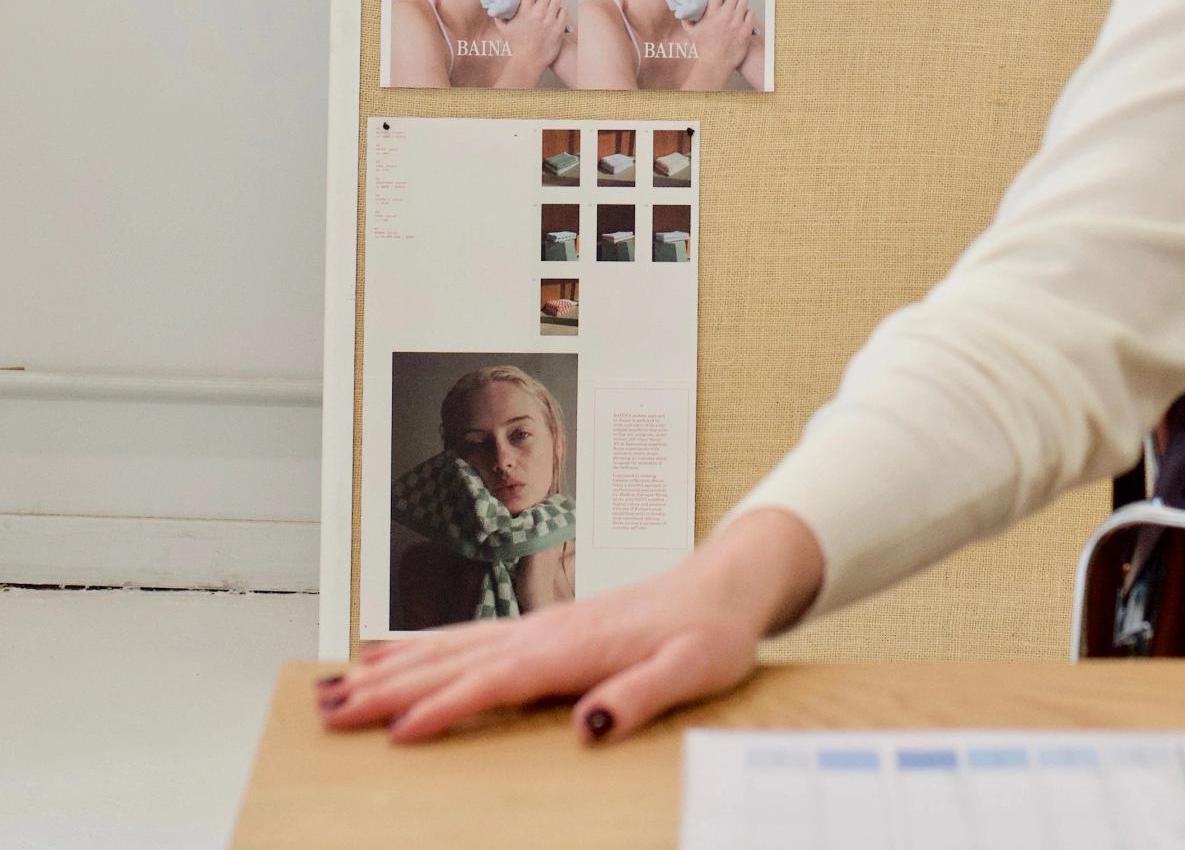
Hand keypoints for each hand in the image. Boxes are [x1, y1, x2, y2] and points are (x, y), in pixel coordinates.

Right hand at [318, 510, 822, 745]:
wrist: (724, 586)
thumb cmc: (712, 634)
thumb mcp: (694, 672)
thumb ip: (641, 696)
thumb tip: (587, 725)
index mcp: (574, 647)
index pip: (494, 681)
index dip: (442, 707)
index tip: (391, 733)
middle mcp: (544, 632)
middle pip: (451, 661)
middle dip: (386, 687)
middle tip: (325, 708)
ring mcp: (537, 627)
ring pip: (447, 648)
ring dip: (389, 668)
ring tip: (332, 684)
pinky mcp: (540, 630)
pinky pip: (465, 640)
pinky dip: (419, 648)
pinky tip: (387, 654)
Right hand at [494, 0, 568, 87]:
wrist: (528, 61)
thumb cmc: (515, 45)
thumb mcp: (503, 28)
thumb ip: (499, 15)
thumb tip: (497, 4)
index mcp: (524, 11)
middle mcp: (538, 13)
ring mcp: (550, 20)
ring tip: (549, 3)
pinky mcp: (559, 28)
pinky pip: (564, 11)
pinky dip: (560, 10)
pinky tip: (555, 14)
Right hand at [684, 0, 755, 87]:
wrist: (715, 64)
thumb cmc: (703, 48)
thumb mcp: (691, 31)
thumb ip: (686, 18)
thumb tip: (682, 9)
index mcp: (712, 13)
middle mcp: (726, 15)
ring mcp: (737, 23)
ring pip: (744, 0)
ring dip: (740, 0)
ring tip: (737, 4)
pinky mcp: (746, 30)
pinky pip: (751, 13)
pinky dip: (747, 13)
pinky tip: (742, 16)